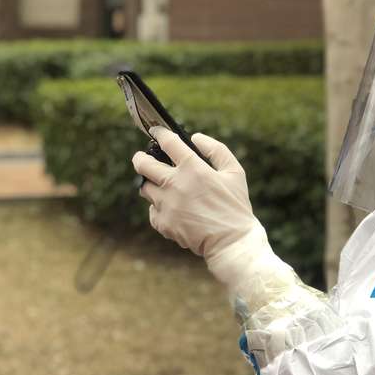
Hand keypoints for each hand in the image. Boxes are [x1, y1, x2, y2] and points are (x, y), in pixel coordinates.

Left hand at [132, 128, 258, 259]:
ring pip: (145, 188)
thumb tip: (196, 138)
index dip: (159, 134)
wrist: (231, 242)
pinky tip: (171, 209)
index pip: (168, 142)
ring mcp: (167, 205)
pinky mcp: (164, 223)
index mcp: (193, 168)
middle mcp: (175, 184)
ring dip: (150, 184)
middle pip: (143, 165)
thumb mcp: (235, 172)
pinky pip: (152, 211)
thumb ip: (216, 150)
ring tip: (160, 186)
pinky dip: (158, 208)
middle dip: (140, 158)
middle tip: (141, 157)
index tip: (156, 132)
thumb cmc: (235, 206)